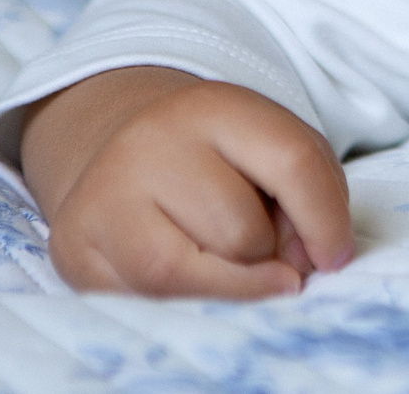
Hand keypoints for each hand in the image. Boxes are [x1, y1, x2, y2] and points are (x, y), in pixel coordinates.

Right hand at [19, 67, 354, 298]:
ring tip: (227, 263)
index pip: (292, 162)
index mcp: (214, 106)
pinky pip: (143, 301)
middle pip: (241, 232)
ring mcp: (104, 195)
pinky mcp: (73, 248)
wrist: (117, 150)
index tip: (335, 257)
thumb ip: (311, 193)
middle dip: (267, 255)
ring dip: (225, 285)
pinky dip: (182, 302)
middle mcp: (150, 143)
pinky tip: (189, 278)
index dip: (326, 221)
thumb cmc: (216, 160)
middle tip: (262, 248)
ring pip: (184, 275)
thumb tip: (311, 262)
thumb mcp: (271, 149)